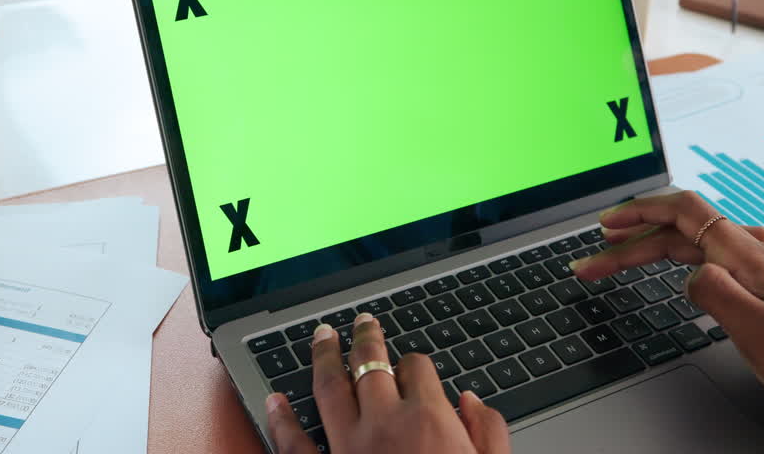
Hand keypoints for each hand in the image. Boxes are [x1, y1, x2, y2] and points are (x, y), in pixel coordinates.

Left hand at [266, 312, 509, 453]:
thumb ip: (488, 432)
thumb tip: (472, 401)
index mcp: (429, 418)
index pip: (418, 367)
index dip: (416, 362)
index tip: (414, 365)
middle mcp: (384, 424)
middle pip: (370, 364)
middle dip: (366, 338)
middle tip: (362, 321)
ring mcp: (346, 450)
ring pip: (328, 389)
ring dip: (322, 357)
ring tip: (320, 336)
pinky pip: (294, 445)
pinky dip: (280, 419)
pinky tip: (274, 400)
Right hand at [570, 191, 763, 453]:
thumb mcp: (762, 336)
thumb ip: (717, 295)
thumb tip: (688, 275)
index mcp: (752, 258)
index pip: (683, 213)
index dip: (637, 214)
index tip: (602, 227)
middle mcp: (762, 255)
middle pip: (685, 229)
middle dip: (632, 239)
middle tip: (594, 260)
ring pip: (700, 245)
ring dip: (656, 249)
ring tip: (626, 259)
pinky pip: (720, 259)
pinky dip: (685, 260)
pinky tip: (684, 274)